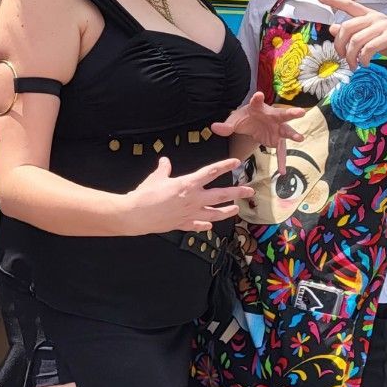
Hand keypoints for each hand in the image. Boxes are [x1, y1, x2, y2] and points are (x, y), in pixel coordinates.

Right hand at [120, 154, 244, 234]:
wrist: (137, 214)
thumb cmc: (145, 194)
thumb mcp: (156, 177)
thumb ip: (164, 169)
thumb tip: (165, 161)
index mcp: (188, 184)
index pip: (211, 172)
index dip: (225, 165)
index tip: (236, 162)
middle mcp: (193, 199)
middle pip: (221, 195)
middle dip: (237, 192)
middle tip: (249, 191)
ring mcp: (190, 213)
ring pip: (215, 213)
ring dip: (227, 211)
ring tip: (236, 209)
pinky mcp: (183, 224)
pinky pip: (198, 224)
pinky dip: (205, 224)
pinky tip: (210, 224)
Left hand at [210, 92, 303, 178]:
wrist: (252, 124)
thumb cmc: (245, 118)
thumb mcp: (234, 121)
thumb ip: (226, 126)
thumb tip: (214, 127)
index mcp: (258, 108)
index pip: (257, 102)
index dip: (257, 99)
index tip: (258, 95)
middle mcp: (271, 116)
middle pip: (281, 114)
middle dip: (290, 113)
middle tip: (300, 112)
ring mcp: (276, 128)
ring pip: (286, 131)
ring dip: (293, 134)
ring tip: (300, 138)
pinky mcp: (277, 140)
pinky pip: (281, 151)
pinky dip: (281, 161)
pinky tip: (282, 172)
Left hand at [319, 0, 386, 70]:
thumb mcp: (372, 37)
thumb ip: (354, 32)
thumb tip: (333, 27)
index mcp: (370, 16)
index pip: (349, 5)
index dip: (334, 0)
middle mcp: (375, 18)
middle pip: (347, 27)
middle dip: (339, 45)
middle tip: (342, 58)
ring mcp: (383, 25)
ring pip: (356, 40)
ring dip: (351, 56)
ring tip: (355, 65)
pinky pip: (369, 47)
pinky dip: (364, 58)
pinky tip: (365, 63)